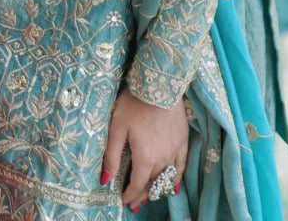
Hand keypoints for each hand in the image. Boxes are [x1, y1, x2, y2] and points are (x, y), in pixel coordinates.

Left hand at [102, 88, 187, 210]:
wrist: (159, 85)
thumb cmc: (134, 103)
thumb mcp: (117, 127)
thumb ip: (112, 155)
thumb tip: (105, 180)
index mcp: (145, 157)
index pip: (137, 184)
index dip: (130, 195)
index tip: (123, 200)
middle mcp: (162, 159)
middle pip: (152, 183)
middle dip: (141, 194)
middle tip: (134, 202)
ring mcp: (175, 151)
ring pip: (166, 178)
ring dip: (157, 188)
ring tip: (149, 195)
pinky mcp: (183, 141)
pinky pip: (181, 166)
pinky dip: (175, 178)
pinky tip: (173, 185)